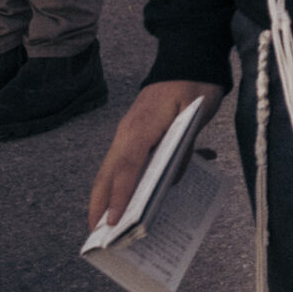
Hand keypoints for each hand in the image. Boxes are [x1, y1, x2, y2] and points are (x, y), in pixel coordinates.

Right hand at [89, 79, 225, 229]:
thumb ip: (184, 147)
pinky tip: (125, 200)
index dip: (120, 196)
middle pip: (107, 174)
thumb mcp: (196, 115)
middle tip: (96, 235)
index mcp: (140, 127)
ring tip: (104, 226)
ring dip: (104, 197)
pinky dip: (119, 183)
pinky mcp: (135, 133)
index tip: (115, 222)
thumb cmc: (195, 84)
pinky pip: (122, 163)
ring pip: (110, 170)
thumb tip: (171, 181)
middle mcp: (128, 132)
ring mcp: (128, 133)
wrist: (188, 57)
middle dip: (99, 204)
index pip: (127, 168)